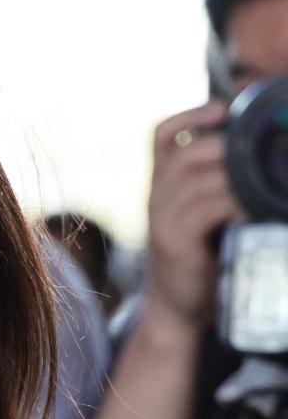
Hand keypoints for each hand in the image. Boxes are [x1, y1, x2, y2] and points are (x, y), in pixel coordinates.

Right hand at [144, 101, 243, 332]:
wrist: (179, 308)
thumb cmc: (202, 258)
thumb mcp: (204, 215)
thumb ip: (218, 187)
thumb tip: (263, 160)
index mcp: (162, 184)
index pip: (161, 135)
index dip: (189, 115)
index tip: (222, 110)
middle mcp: (155, 196)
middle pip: (184, 153)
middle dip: (224, 147)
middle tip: (259, 155)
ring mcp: (161, 217)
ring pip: (198, 178)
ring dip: (236, 177)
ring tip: (263, 186)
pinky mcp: (173, 239)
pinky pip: (207, 207)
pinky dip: (235, 203)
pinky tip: (252, 212)